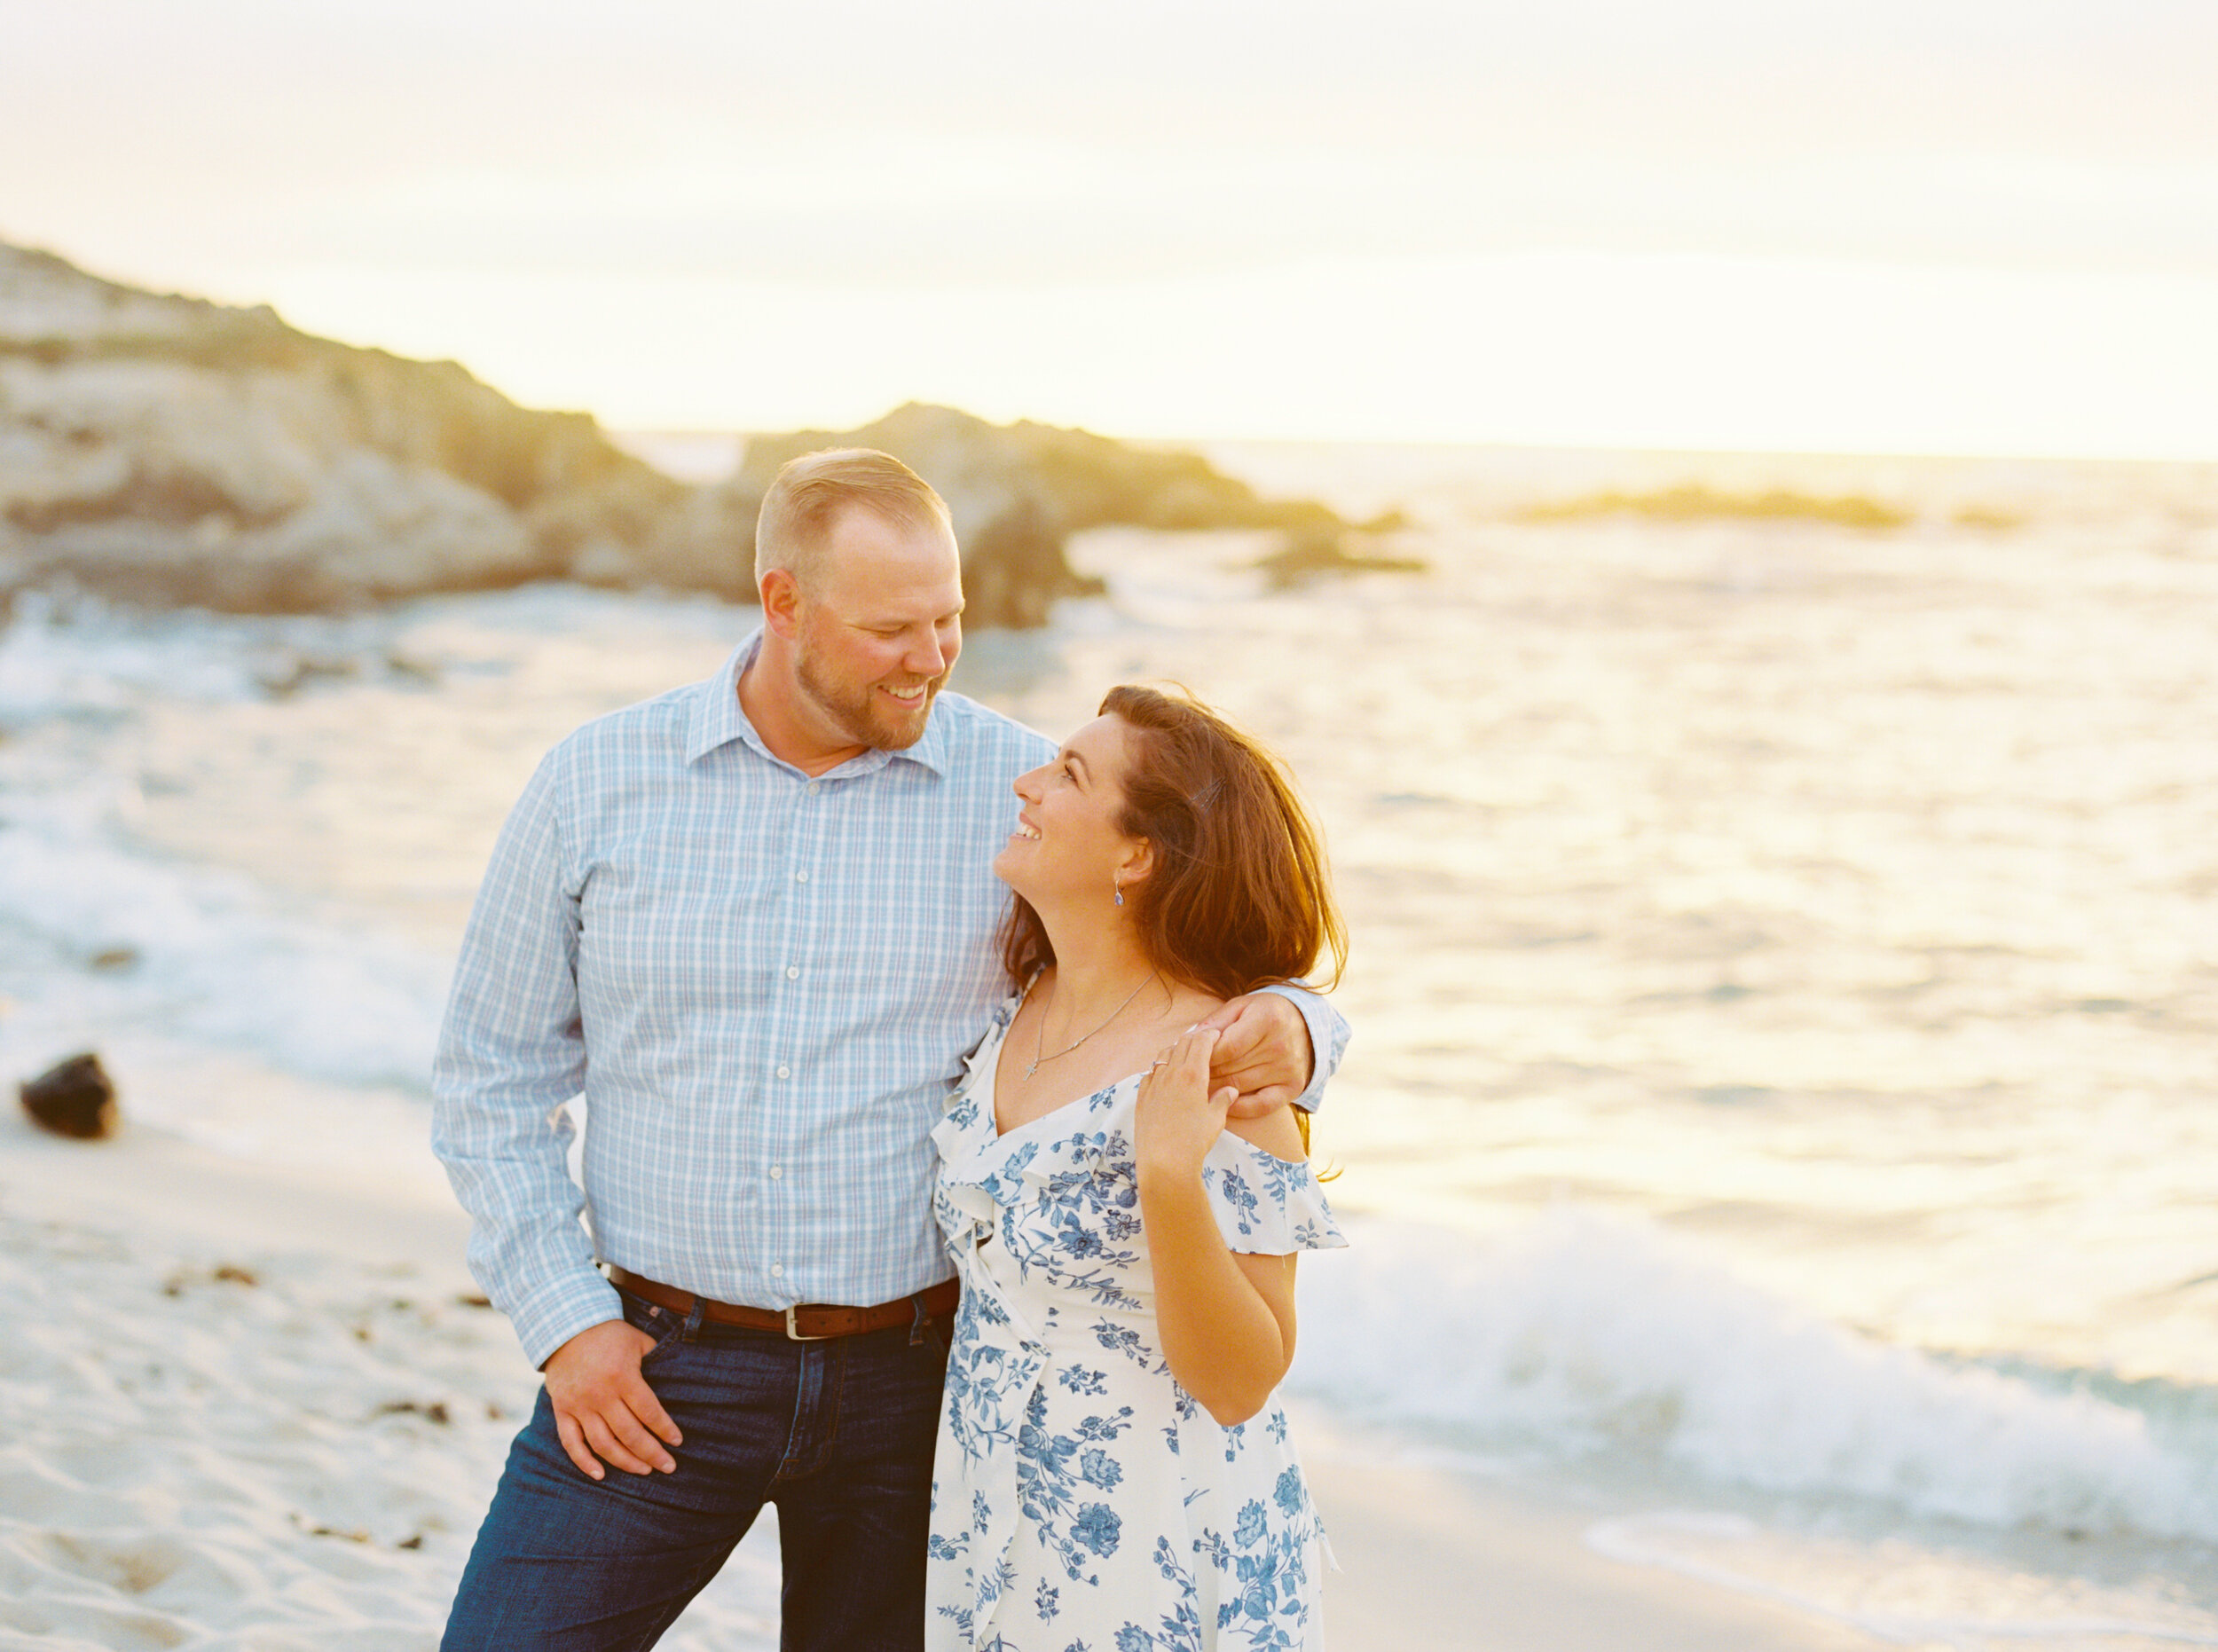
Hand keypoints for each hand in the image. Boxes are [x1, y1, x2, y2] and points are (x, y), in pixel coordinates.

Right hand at [542, 1318, 682, 1479]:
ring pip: (603, 1444)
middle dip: (652, 1454)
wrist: (566, 1328)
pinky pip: (571, 1443)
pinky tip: (600, 1475)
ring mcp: (579, 1405)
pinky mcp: (561, 1410)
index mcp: (623, 1376)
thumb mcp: (639, 1341)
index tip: (677, 1442)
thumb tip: (680, 1378)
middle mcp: (600, 1394)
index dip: (665, 1430)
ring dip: (625, 1462)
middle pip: (630, 1434)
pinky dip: (584, 1462)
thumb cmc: (610, 1335)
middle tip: (668, 1466)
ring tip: (644, 1470)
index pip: (649, 1412)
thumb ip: (657, 1361)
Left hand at [1136, 1025, 1236, 1182]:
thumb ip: (1222, 1100)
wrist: (1164, 1162)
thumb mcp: (1216, 1119)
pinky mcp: (1142, 1097)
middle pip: (1182, 1044)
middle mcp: (1171, 1074)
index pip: (1201, 1042)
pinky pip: (1150, 1073)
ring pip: (1163, 1055)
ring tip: (1184, 1055)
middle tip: (1203, 1040)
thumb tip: (1229, 1091)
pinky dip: (1159, 1068)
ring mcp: (1153, 1084)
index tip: (1216, 1035)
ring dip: (1175, 1050)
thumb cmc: (1194, 1141)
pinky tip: (1164, 1076)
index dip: (1209, 1034)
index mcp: (1192, 1074)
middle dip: (1194, 1038)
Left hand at [1196, 992, 1313, 1117]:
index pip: (1227, 1047)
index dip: (1204, 1055)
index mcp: (1268, 1020)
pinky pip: (1261, 1105)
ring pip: (1239, 1086)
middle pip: (1230, 1068)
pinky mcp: (1293, 1088)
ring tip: (1199, 1086)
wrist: (1306, 1024)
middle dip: (1205, 1072)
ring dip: (1215, 1089)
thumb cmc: (1264, 1013)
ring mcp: (1288, 1069)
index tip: (1190, 1058)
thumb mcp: (1241, 1006)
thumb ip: (1215, 1021)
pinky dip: (1239, 1108)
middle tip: (1188, 1075)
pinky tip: (1224, 1102)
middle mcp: (1280, 1046)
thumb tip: (1190, 1039)